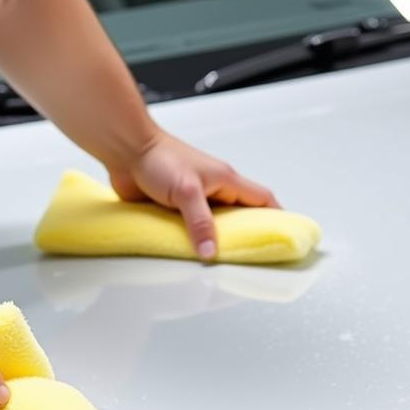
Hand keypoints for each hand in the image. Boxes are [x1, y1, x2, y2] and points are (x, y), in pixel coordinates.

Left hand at [107, 129, 279, 259]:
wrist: (127, 150)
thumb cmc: (160, 159)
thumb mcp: (187, 192)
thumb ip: (200, 223)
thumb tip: (211, 251)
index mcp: (225, 180)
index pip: (261, 199)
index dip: (275, 217)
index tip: (281, 235)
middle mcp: (212, 189)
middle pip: (237, 215)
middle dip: (243, 234)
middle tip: (247, 256)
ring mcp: (192, 198)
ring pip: (210, 223)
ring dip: (212, 238)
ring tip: (217, 259)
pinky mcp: (171, 207)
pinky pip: (186, 226)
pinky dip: (189, 238)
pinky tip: (187, 251)